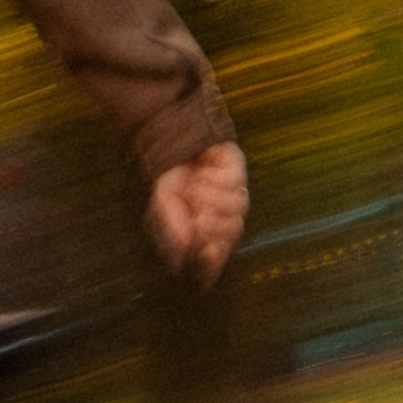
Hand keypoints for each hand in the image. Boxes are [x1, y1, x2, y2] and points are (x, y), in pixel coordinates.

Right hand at [146, 140, 248, 288]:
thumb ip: (173, 229)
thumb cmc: (169, 180)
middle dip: (212, 225)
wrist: (171, 145)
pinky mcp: (238, 172)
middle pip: (234, 231)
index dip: (217, 257)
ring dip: (209, 198)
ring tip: (193, 190)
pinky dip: (213, 179)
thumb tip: (184, 253)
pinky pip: (233, 182)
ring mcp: (235, 193)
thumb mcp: (164, 206)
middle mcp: (225, 214)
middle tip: (195, 216)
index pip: (219, 252)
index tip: (206, 254)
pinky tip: (201, 174)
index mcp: (209, 229)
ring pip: (238, 207)